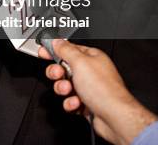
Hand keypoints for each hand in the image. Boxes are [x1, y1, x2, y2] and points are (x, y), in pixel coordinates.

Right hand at [39, 40, 157, 144]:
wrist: (113, 116)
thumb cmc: (104, 89)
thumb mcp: (80, 62)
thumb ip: (65, 50)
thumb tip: (56, 41)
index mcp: (91, 57)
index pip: (68, 49)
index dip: (54, 50)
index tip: (43, 52)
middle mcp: (90, 72)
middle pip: (63, 68)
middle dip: (57, 73)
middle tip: (59, 75)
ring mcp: (88, 88)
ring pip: (65, 85)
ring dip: (63, 89)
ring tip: (70, 91)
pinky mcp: (86, 103)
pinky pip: (70, 100)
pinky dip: (70, 103)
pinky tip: (77, 103)